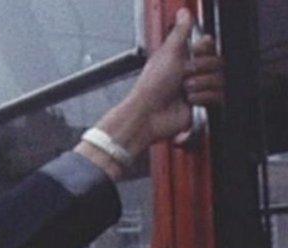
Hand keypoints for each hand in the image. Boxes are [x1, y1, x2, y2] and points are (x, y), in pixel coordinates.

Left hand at [75, 8, 224, 180]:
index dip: (204, 50)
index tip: (195, 52)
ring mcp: (198, 89)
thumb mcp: (168, 53)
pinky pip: (218, 97)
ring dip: (200, 85)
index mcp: (183, 57)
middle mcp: (192, 72)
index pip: (209, 46)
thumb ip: (180, 32)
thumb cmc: (153, 86)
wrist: (149, 115)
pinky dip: (203, 98)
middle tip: (184, 75)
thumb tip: (183, 11)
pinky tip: (189, 101)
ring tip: (184, 90)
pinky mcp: (203, 105)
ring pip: (219, 80)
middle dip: (200, 69)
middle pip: (218, 63)